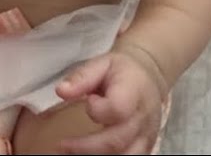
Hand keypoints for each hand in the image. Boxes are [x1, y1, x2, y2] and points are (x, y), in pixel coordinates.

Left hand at [54, 49, 168, 154]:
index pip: (117, 108)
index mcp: (133, 92)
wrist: (148, 77)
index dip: (98, 110)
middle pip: (117, 141)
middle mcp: (142, 117)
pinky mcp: (146, 146)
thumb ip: (81, 77)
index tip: (88, 101)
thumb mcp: (101, 64)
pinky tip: (91, 154)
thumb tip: (61, 91)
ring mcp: (146, 135)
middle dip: (86, 147)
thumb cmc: (122, 71)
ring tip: (74, 152)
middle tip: (62, 145)